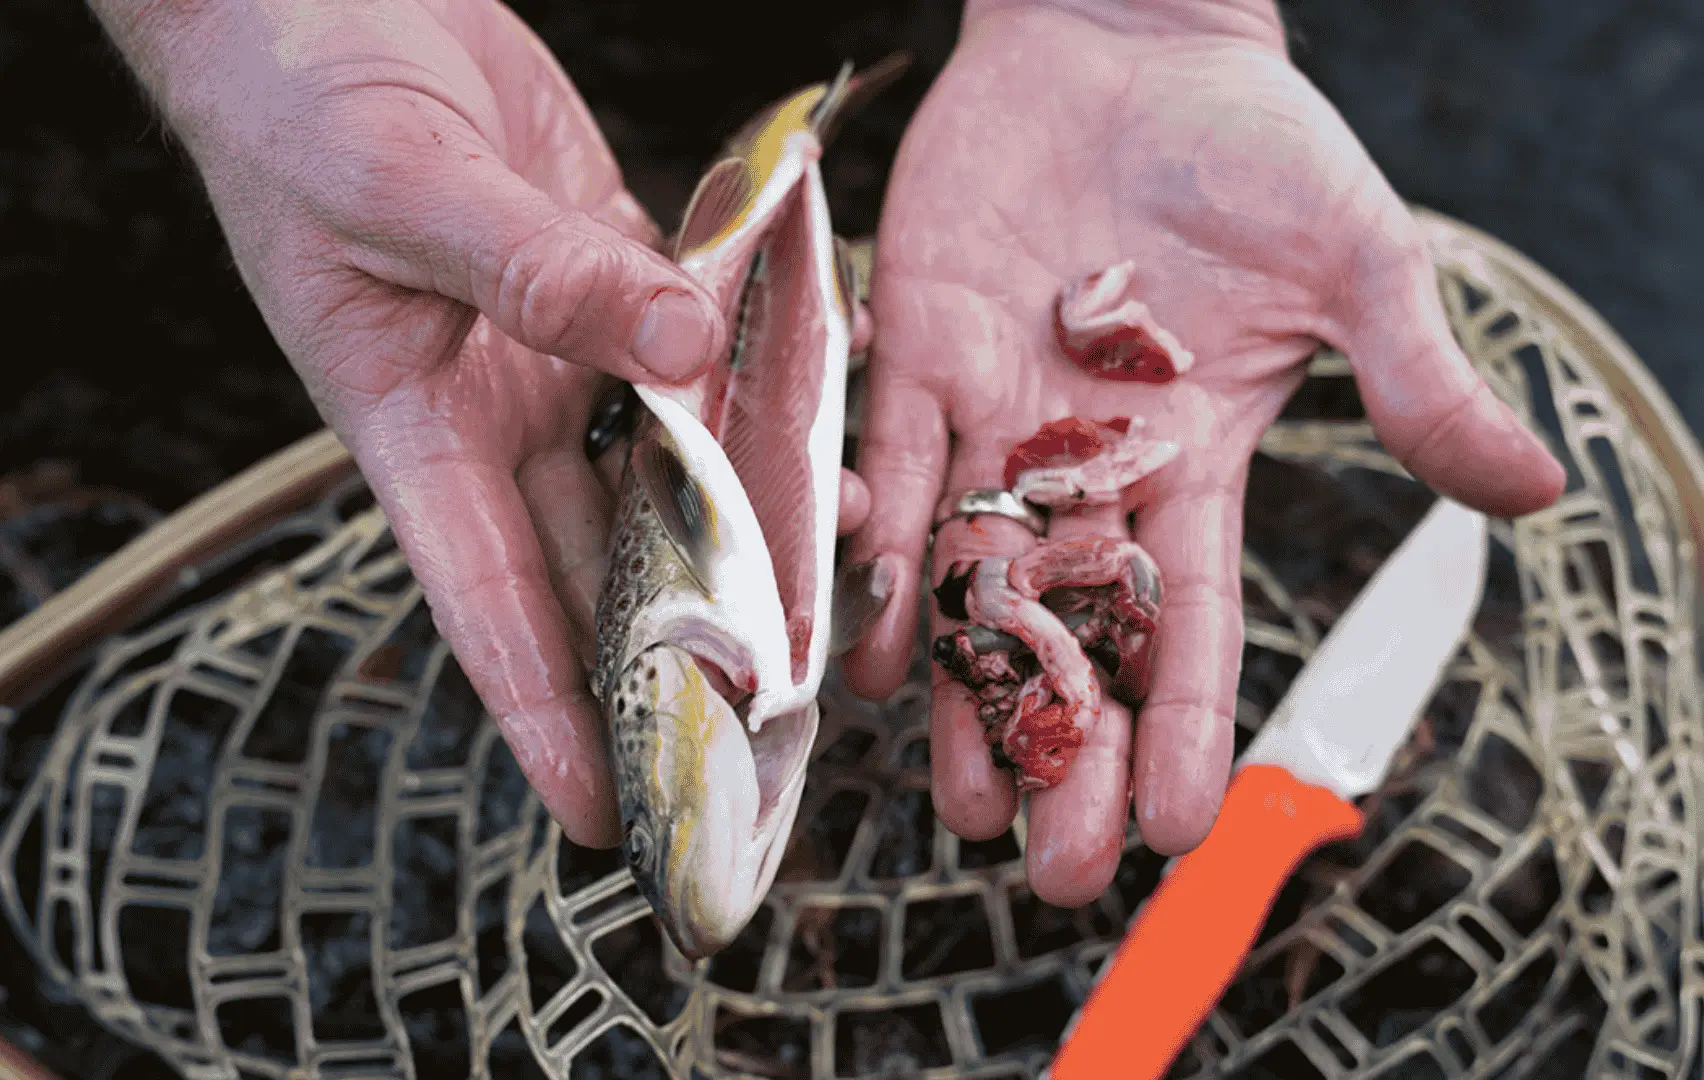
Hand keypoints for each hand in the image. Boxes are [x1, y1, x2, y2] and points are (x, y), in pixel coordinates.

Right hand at [91, 0, 871, 846]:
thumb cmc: (298, 99)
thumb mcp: (400, 188)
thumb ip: (536, 271)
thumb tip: (679, 343)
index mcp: (413, 424)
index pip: (484, 598)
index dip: (543, 709)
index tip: (604, 807)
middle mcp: (499, 409)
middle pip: (602, 558)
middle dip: (678, 642)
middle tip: (770, 722)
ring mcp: (566, 349)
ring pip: (672, 462)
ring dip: (750, 513)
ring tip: (841, 562)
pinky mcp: (621, 278)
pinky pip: (707, 347)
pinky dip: (764, 372)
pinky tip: (835, 396)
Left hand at [846, 0, 1563, 905]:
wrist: (1131, 43)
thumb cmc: (1257, 148)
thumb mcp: (1359, 265)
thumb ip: (1417, 384)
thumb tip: (1538, 492)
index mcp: (1194, 462)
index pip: (1196, 619)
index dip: (1189, 725)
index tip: (1180, 830)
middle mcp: (1086, 469)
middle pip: (1076, 635)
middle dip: (1066, 750)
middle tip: (1052, 867)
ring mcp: (998, 419)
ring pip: (972, 583)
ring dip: (963, 693)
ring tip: (962, 799)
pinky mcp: (922, 352)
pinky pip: (891, 469)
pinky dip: (877, 553)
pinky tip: (870, 646)